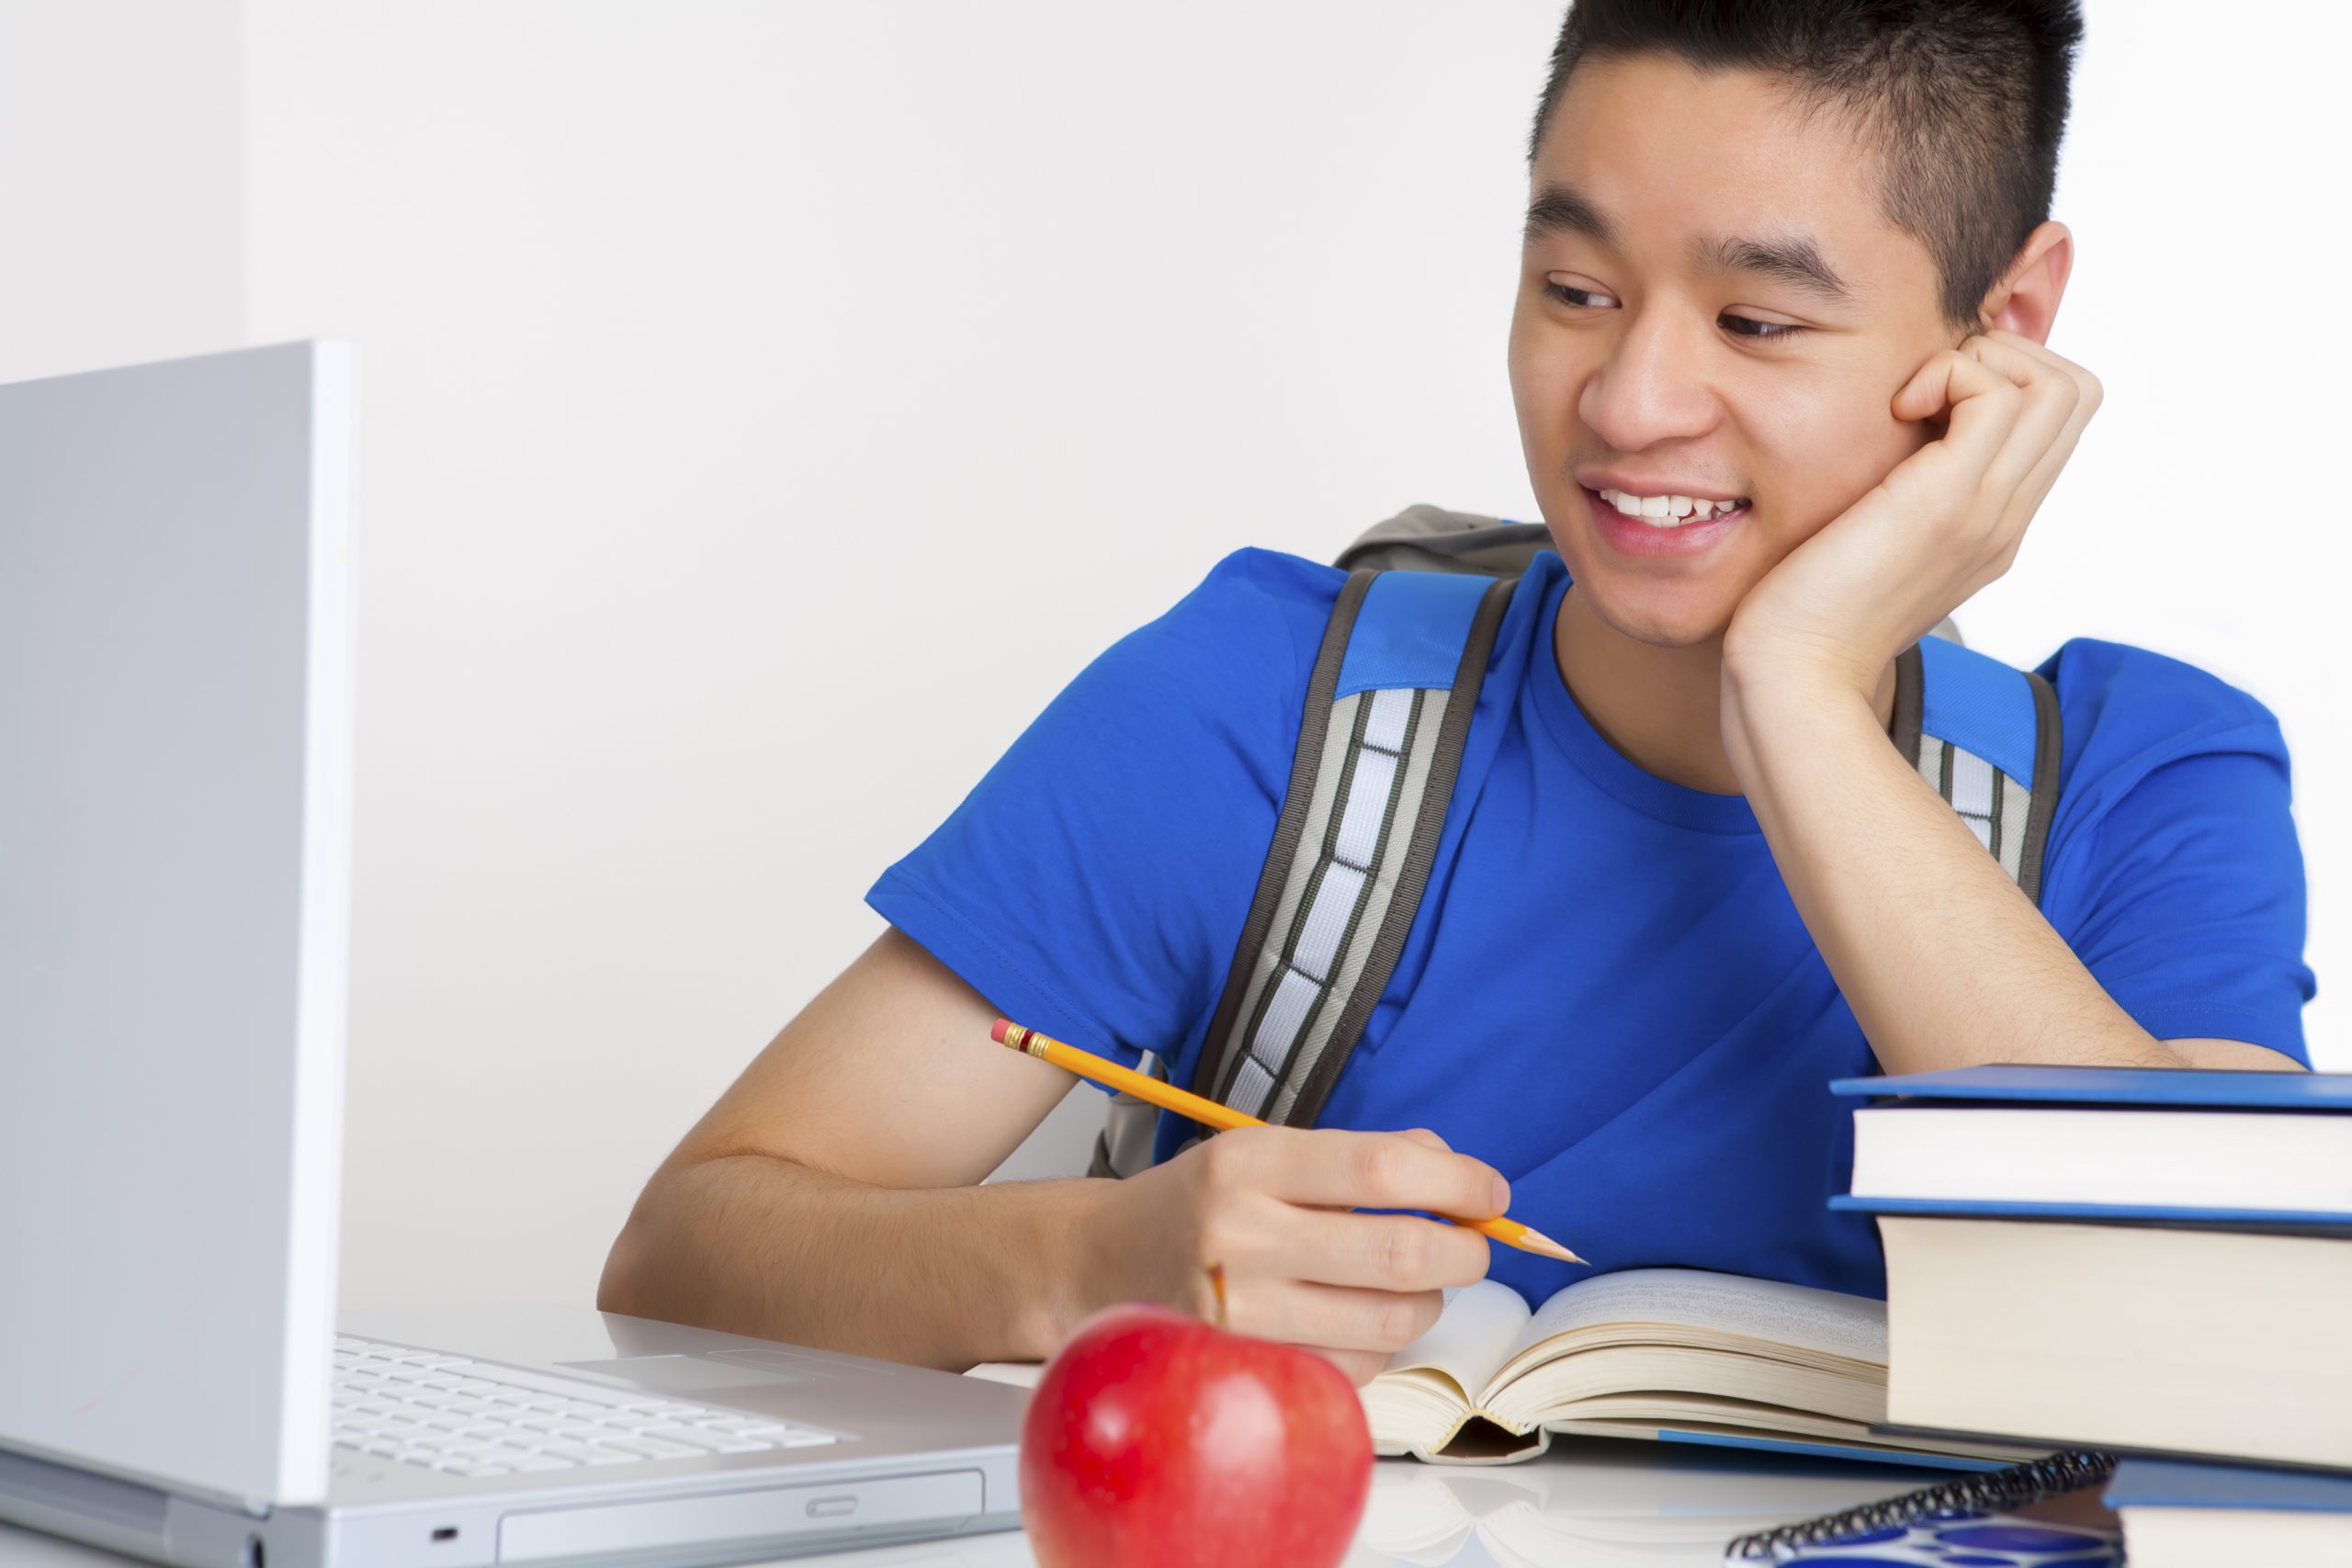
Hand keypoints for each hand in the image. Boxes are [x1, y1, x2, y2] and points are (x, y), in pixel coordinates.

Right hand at [1081, 1125, 1506, 1385]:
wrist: (1098, 1265)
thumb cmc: (1199, 1205)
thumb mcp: (1264, 1153)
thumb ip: (1359, 1157)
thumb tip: (1458, 1174)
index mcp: (1248, 1165)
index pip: (1381, 1166)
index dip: (1456, 1179)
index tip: (1490, 1190)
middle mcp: (1239, 1236)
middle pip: (1400, 1250)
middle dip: (1463, 1249)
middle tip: (1472, 1243)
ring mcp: (1240, 1313)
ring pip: (1390, 1318)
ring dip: (1427, 1300)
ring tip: (1414, 1280)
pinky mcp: (1247, 1369)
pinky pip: (1356, 1365)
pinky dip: (1381, 1343)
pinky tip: (1359, 1316)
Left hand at [1721, 328, 2102, 701]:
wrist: (1795, 675)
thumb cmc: (1807, 613)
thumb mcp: (1870, 542)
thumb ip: (1901, 497)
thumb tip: (1888, 443)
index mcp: (1996, 525)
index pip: (2058, 419)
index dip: (2007, 377)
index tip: (1929, 400)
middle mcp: (2008, 516)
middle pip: (2076, 392)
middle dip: (2003, 356)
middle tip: (1925, 390)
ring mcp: (1989, 510)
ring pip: (2058, 385)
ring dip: (1980, 361)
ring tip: (1911, 400)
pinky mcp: (1948, 502)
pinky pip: (1997, 395)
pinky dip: (1948, 374)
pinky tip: (1893, 411)